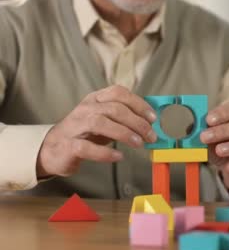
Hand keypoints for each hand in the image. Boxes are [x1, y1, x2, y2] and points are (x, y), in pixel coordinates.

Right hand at [36, 85, 157, 176]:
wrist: (53, 149)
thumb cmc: (85, 134)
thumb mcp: (106, 121)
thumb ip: (125, 119)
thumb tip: (151, 123)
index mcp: (96, 99)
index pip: (119, 93)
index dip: (139, 104)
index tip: (153, 118)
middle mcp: (85, 109)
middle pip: (114, 109)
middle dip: (137, 122)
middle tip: (151, 136)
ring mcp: (75, 126)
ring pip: (100, 123)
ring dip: (124, 133)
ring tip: (138, 144)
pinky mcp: (68, 146)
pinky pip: (86, 147)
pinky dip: (104, 153)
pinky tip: (118, 157)